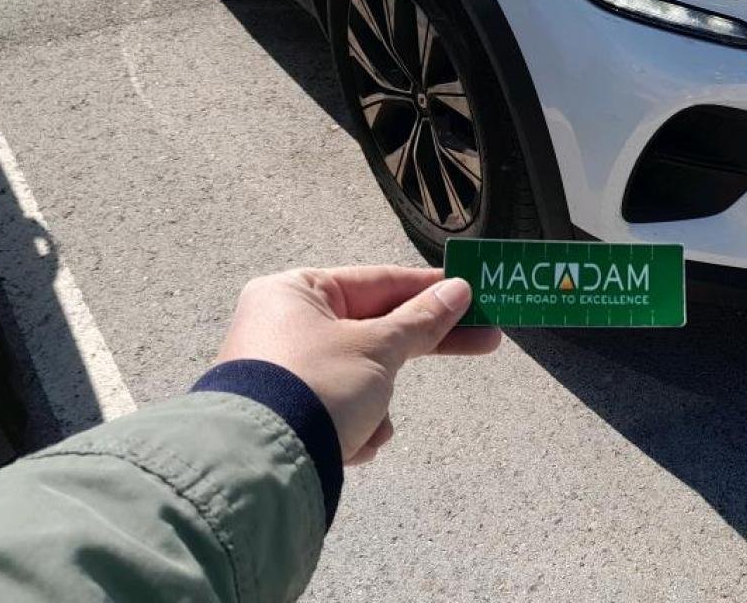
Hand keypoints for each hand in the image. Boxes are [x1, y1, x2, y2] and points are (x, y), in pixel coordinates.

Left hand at [213, 265, 501, 464]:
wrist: (260, 465)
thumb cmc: (316, 386)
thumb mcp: (378, 348)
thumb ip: (421, 320)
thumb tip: (459, 291)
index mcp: (294, 292)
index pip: (378, 281)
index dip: (430, 288)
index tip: (474, 292)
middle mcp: (283, 326)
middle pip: (373, 328)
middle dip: (422, 345)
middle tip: (485, 340)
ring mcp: (285, 372)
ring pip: (360, 377)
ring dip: (376, 404)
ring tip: (366, 422)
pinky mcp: (287, 414)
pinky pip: (339, 410)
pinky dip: (354, 427)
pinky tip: (349, 444)